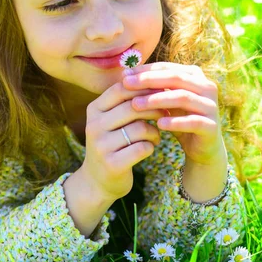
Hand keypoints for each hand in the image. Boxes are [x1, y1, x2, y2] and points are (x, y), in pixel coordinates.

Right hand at [80, 81, 168, 202]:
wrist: (97, 181)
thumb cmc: (113, 143)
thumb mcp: (113, 119)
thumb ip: (128, 101)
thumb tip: (156, 79)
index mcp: (94, 110)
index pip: (121, 89)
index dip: (145, 87)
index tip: (161, 91)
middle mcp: (94, 126)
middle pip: (133, 107)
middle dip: (154, 109)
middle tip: (166, 114)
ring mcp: (101, 146)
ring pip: (140, 128)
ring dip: (154, 131)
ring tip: (156, 135)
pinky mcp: (112, 164)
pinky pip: (142, 148)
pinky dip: (151, 146)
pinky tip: (150, 148)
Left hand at [122, 62, 225, 165]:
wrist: (201, 147)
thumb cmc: (179, 118)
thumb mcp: (165, 101)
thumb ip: (152, 87)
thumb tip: (124, 74)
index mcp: (195, 76)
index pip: (168, 67)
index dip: (145, 70)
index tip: (124, 75)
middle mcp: (207, 87)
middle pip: (175, 78)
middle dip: (148, 80)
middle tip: (126, 84)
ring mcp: (211, 106)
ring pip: (183, 97)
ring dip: (157, 100)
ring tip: (136, 105)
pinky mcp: (212, 126)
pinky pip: (193, 121)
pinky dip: (175, 122)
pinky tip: (158, 124)